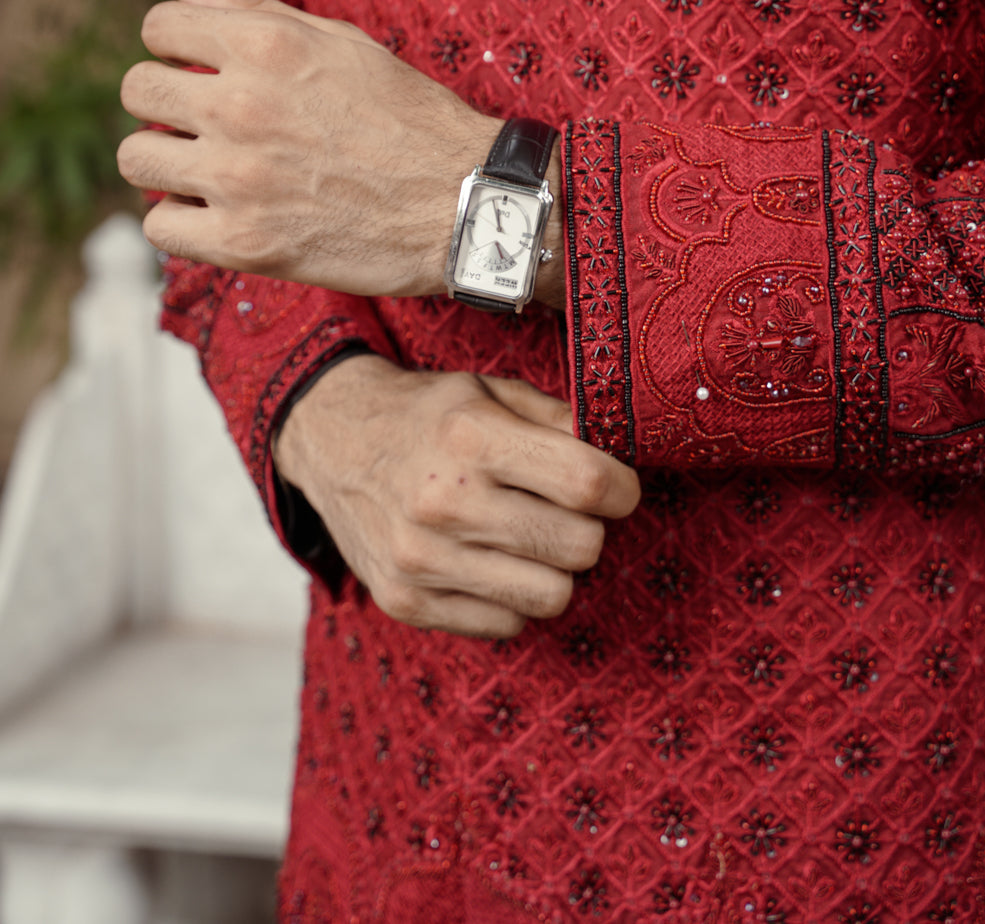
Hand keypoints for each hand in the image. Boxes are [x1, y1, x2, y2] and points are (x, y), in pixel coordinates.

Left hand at [117, 0, 565, 298]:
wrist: (466, 204)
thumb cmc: (409, 118)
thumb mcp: (340, 42)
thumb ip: (250, 6)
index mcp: (267, 44)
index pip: (158, 26)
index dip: (176, 45)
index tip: (203, 67)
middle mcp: (243, 104)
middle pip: (136, 88)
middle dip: (166, 100)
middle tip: (208, 122)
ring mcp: (238, 177)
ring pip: (136, 158)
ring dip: (166, 160)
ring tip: (210, 168)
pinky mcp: (243, 243)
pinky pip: (159, 225)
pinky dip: (183, 221)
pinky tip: (222, 213)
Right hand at [274, 354, 640, 638]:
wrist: (333, 439)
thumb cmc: (428, 414)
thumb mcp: (490, 390)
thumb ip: (559, 419)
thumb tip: (622, 456)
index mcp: (470, 435)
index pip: (587, 483)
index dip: (621, 488)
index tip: (615, 485)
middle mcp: (443, 500)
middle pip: (580, 548)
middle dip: (590, 528)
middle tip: (566, 510)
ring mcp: (420, 559)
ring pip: (552, 597)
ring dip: (554, 568)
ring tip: (530, 537)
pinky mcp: (405, 601)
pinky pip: (506, 624)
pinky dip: (512, 596)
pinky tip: (491, 560)